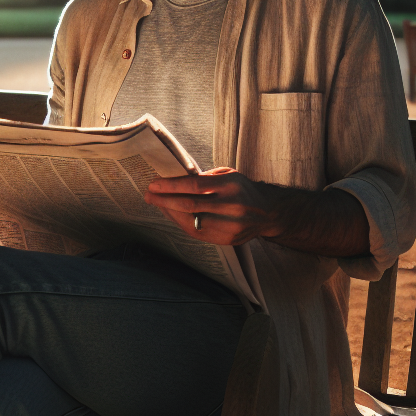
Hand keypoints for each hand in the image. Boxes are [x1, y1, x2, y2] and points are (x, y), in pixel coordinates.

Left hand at [144, 168, 282, 245]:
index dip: (171, 185)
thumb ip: (203, 178)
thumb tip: (172, 182)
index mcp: (230, 185)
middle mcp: (231, 206)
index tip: (153, 184)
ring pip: (191, 221)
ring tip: (157, 204)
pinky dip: (181, 223)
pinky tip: (172, 215)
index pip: (194, 185)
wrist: (267, 212)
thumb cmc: (241, 189)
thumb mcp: (227, 175)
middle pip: (190, 205)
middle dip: (165, 200)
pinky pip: (197, 233)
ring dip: (170, 213)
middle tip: (149, 195)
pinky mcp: (228, 240)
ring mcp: (230, 226)